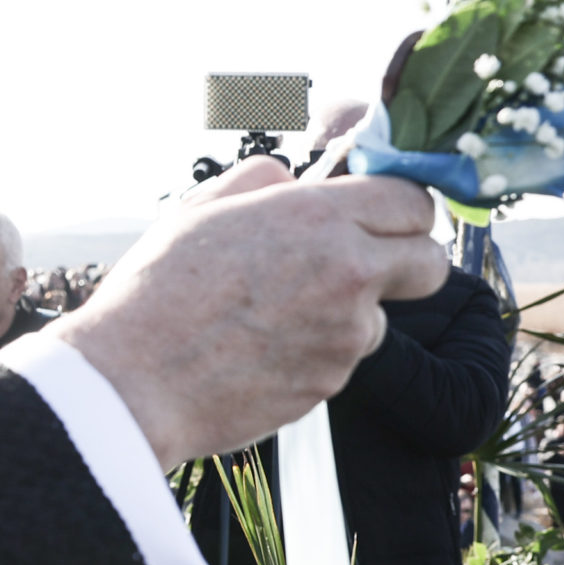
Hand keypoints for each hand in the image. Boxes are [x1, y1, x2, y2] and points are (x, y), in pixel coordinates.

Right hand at [54, 157, 446, 467]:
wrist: (133, 381)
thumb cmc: (156, 291)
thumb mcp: (202, 209)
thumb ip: (262, 181)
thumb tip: (289, 179)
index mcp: (317, 217)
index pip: (412, 201)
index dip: (401, 209)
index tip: (380, 217)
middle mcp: (347, 273)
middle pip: (430, 262)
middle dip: (407, 260)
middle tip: (361, 264)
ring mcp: (343, 335)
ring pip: (378, 318)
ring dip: (346, 316)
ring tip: (274, 318)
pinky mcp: (330, 384)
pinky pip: (340, 361)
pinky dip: (313, 355)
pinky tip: (259, 352)